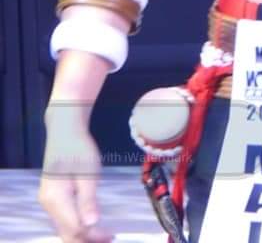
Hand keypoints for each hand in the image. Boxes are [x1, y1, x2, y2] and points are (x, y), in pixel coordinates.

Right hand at [39, 118, 113, 242]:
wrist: (65, 131)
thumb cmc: (79, 149)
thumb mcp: (88, 173)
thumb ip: (88, 200)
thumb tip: (90, 224)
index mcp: (56, 199)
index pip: (75, 228)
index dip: (93, 236)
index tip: (111, 236)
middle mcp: (48, 204)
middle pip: (67, 233)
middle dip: (87, 240)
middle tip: (109, 240)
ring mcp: (48, 201)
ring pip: (64, 228)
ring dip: (83, 235)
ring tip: (104, 237)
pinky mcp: (53, 197)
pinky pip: (64, 219)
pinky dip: (77, 226)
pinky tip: (91, 225)